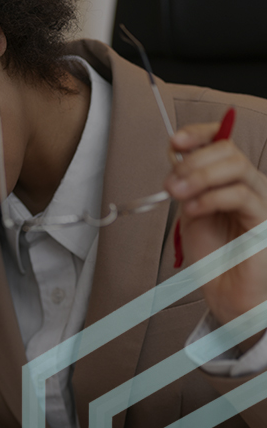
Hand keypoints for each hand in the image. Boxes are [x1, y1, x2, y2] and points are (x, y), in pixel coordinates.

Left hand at [164, 118, 266, 350]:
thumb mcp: (191, 212)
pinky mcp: (265, 221)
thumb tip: (174, 157)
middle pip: (227, 149)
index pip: (222, 141)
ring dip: (199, 176)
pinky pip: (242, 195)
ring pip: (236, 167)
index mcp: (232, 180)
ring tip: (176, 193)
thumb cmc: (213, 255)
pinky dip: (211, 197)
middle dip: (192, 161)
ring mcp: (262, 200)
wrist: (228, 293)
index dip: (199, 134)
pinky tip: (193, 209)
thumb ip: (187, 186)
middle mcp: (251, 185)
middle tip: (170, 184)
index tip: (174, 142)